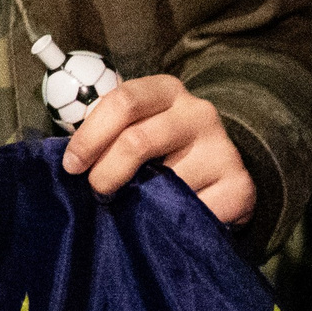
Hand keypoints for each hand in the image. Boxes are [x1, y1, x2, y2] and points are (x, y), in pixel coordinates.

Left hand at [61, 73, 255, 225]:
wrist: (220, 169)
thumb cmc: (160, 146)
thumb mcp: (135, 125)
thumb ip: (108, 133)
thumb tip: (72, 163)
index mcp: (166, 90)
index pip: (123, 102)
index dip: (90, 136)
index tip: (71, 165)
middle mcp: (198, 113)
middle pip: (138, 140)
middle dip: (105, 171)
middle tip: (95, 190)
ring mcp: (223, 148)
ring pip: (165, 181)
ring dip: (138, 201)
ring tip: (130, 207)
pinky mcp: (240, 185)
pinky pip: (194, 210)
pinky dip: (171, 220)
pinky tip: (165, 219)